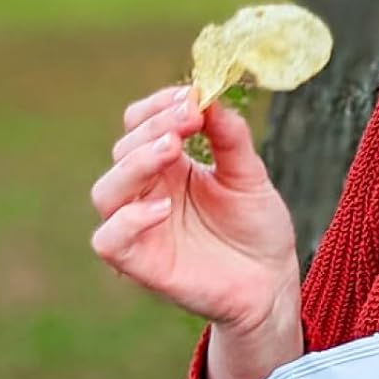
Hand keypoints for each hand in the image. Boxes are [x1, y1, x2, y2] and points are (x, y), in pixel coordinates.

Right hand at [89, 85, 299, 336]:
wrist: (272, 282)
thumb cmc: (257, 229)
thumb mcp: (250, 176)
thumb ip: (231, 138)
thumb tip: (211, 96)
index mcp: (168, 165)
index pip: (140, 124)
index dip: (158, 106)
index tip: (192, 97)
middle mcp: (147, 192)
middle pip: (123, 150)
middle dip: (154, 129)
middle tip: (189, 119)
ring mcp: (140, 227)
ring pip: (106, 191)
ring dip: (135, 165)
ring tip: (171, 151)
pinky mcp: (141, 263)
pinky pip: (108, 240)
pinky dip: (128, 221)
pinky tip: (163, 207)